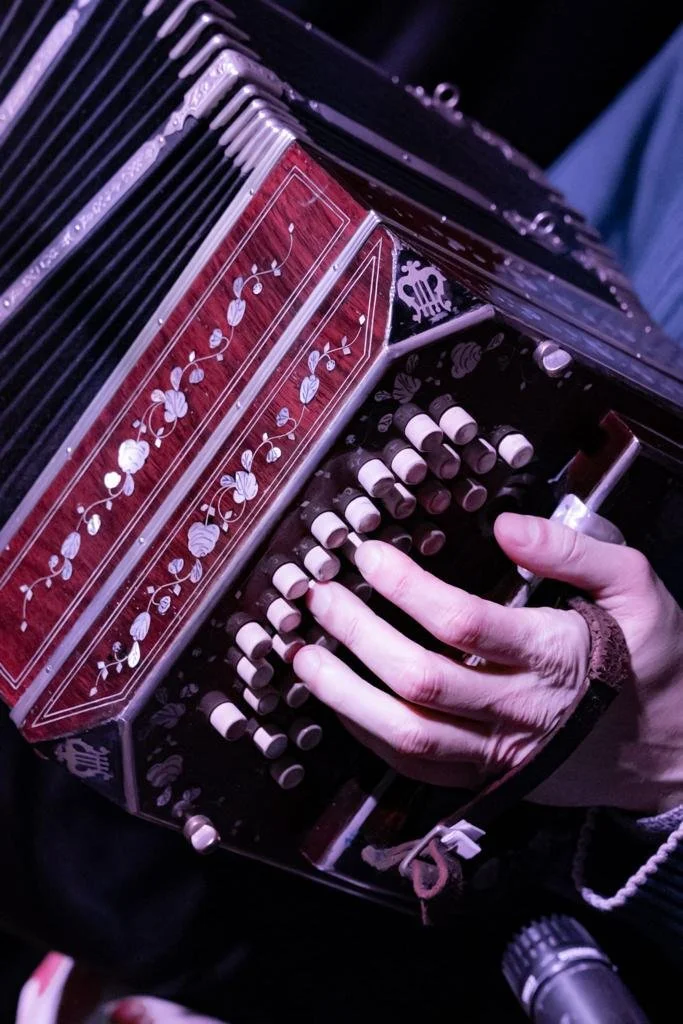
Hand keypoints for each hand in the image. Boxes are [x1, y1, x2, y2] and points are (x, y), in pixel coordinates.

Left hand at [293, 513, 682, 812]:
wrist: (674, 749)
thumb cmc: (653, 658)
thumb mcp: (636, 585)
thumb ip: (574, 550)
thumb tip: (505, 527)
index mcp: (557, 656)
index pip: (464, 623)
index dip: (406, 588)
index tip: (367, 555)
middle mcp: (520, 711)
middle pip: (422, 681)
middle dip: (358, 637)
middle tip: (318, 597)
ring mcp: (501, 752)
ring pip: (408, 736)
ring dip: (345, 696)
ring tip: (302, 655)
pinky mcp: (489, 777)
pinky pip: (417, 767)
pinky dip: (369, 735)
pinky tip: (339, 701)